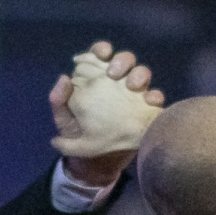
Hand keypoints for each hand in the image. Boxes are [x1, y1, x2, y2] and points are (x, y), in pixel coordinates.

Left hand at [51, 41, 164, 186]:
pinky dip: (155, 96)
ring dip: (140, 74)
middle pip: (125, 61)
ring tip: (133, 87)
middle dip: (122, 61)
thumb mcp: (65, 121)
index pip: (99, 56)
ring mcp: (132, 96)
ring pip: (142, 74)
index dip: (102, 50)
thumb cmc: (78, 136)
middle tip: (113, 74)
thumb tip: (64, 78)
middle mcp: (115, 84)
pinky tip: (148, 103)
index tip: (103, 53)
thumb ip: (59, 101)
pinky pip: (155, 98)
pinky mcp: (146, 111)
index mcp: (94, 81)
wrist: (97, 164)